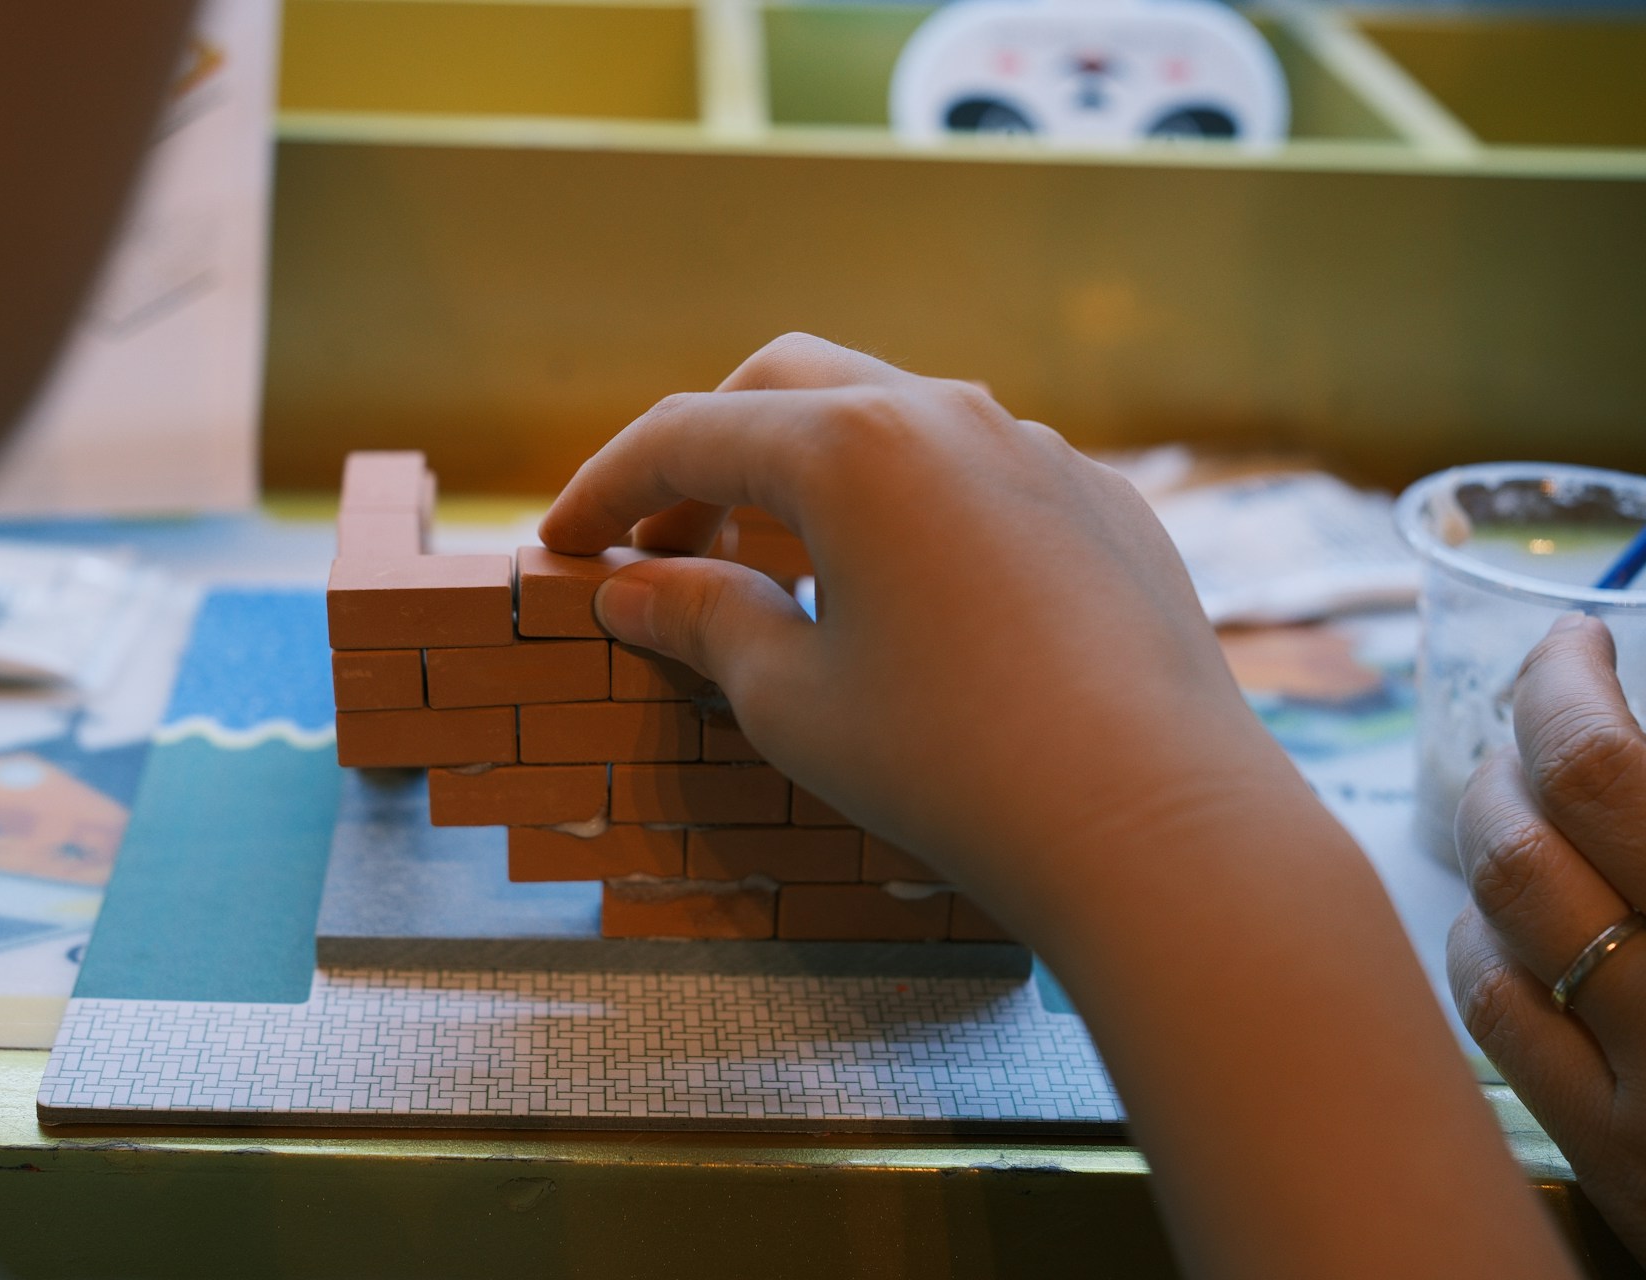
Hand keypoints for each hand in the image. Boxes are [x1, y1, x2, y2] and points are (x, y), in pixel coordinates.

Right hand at [540, 333, 1292, 945]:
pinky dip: (908, 508)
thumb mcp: (793, 699)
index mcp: (850, 446)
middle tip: (666, 548)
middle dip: (707, 453)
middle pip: (785, 387)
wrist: (1155, 820)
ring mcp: (1039, 450)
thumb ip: (702, 618)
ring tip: (782, 573)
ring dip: (812, 476)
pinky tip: (910, 601)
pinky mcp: (1102, 503)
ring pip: (891, 419)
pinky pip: (978, 472)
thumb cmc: (950, 764)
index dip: (606, 489)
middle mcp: (948, 414)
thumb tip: (632, 588)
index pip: (687, 435)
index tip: (560, 547)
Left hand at [1449, 612, 1645, 1257]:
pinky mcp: (1622, 1170)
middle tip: (1539, 710)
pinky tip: (1509, 916)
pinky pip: (1501, 1023)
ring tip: (1515, 790)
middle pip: (1524, 837)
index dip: (1562, 685)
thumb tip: (1634, 747)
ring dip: (1489, 833)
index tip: (1571, 643)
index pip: (1600, 769)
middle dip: (1512, 750)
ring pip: (1495, 921)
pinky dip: (1486, 943)